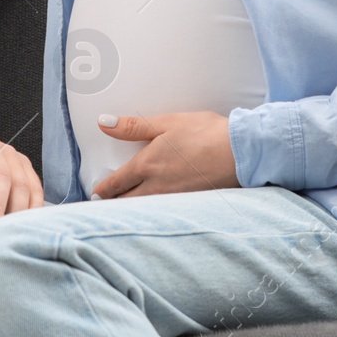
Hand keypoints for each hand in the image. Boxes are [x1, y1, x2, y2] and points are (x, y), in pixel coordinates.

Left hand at [91, 111, 240, 198]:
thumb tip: (103, 123)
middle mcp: (157, 186)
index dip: (104, 189)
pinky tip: (154, 211)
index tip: (96, 194)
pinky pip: (164, 212)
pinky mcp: (191, 203)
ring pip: (145, 209)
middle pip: (128, 202)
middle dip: (113, 204)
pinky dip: (153, 214)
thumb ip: (132, 126)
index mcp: (147, 165)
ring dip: (131, 210)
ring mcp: (175, 199)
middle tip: (103, 206)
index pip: (117, 182)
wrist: (241, 152)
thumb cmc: (205, 133)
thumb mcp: (166, 123)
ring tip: (123, 210)